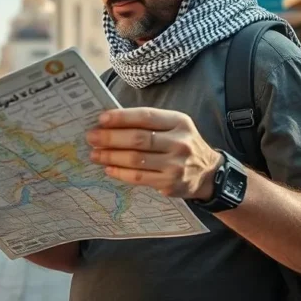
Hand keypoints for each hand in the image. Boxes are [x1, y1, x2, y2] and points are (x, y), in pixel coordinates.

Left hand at [86, 107, 220, 200]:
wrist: (208, 172)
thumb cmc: (182, 143)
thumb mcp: (174, 126)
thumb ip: (148, 122)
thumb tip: (110, 121)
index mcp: (179, 122)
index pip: (145, 117)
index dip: (121, 117)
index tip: (101, 119)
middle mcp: (179, 142)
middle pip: (138, 139)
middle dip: (110, 138)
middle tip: (92, 137)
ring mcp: (175, 165)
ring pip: (136, 160)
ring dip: (111, 156)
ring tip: (94, 153)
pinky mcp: (170, 183)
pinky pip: (139, 177)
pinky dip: (120, 173)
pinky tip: (108, 168)